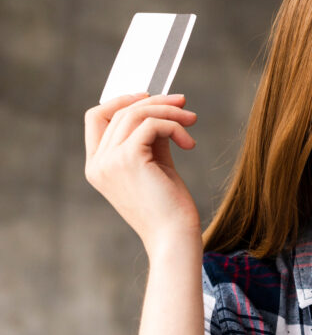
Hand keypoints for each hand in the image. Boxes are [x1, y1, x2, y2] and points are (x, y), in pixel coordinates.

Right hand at [84, 93, 200, 254]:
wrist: (174, 237)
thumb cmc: (169, 207)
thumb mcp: (156, 165)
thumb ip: (151, 138)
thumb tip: (162, 108)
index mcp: (98, 166)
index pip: (96, 118)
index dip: (121, 101)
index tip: (151, 97)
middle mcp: (98, 163)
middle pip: (119, 111)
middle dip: (155, 102)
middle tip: (184, 103)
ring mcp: (109, 162)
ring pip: (136, 114)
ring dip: (169, 111)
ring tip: (192, 120)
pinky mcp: (128, 159)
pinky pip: (151, 124)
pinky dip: (173, 125)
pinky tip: (189, 143)